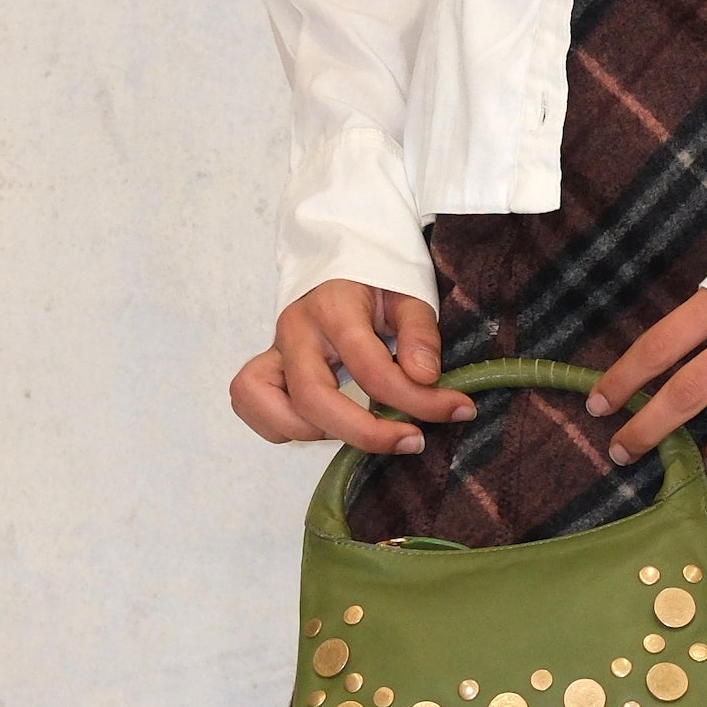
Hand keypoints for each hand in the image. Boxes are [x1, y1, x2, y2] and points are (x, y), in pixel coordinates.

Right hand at [230, 279, 474, 453]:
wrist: (340, 264)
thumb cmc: (377, 283)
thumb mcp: (410, 295)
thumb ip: (420, 333)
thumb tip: (424, 376)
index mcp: (333, 307)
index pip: (369, 366)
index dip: (414, 398)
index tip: (456, 409)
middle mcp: (295, 331)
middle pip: (312, 398)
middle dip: (365, 433)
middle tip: (412, 441)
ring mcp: (273, 351)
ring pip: (264, 404)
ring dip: (314, 432)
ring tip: (361, 429)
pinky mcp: (263, 368)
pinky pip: (251, 405)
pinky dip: (281, 425)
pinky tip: (325, 424)